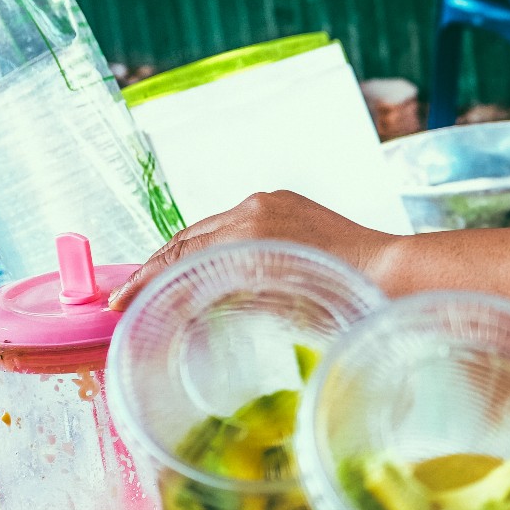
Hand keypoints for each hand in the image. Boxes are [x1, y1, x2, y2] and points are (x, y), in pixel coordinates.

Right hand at [108, 191, 399, 308]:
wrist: (391, 271)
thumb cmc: (344, 298)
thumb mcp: (275, 307)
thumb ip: (228, 300)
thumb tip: (187, 308)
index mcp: (248, 234)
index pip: (179, 257)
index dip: (145, 282)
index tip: (118, 303)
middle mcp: (253, 209)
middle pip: (186, 238)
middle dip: (155, 267)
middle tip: (128, 294)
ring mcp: (268, 201)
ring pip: (208, 227)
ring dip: (182, 254)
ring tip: (160, 281)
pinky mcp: (283, 200)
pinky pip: (235, 220)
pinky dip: (213, 241)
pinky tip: (206, 263)